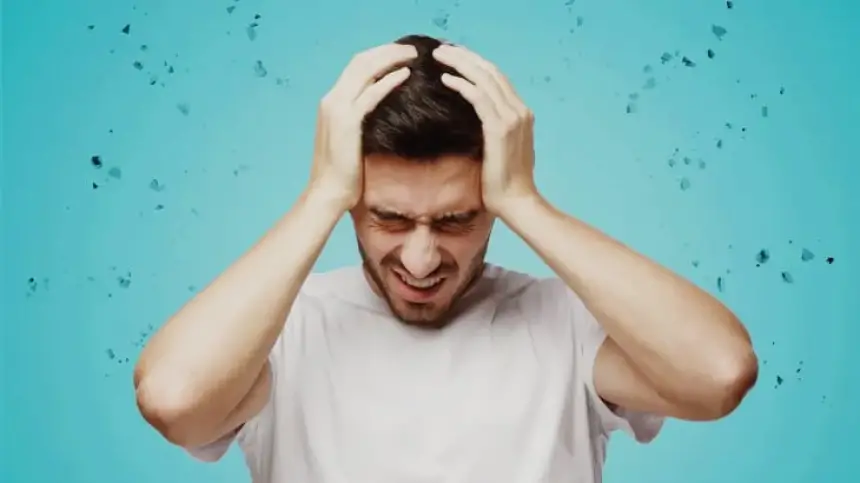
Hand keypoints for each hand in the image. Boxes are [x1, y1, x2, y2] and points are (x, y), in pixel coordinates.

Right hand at [308, 43, 416, 211]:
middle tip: (411, 49)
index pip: (354, 67)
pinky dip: (389, 80)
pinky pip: (372, 93)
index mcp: (331, 102)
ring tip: (412, 55)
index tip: (399, 54)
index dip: (378, 56)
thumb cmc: (342, 174)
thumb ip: (359, 121)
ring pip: (366, 70)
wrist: (327, 192)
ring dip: (390, 58)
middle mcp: (331, 99)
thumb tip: (381, 113)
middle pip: (360, 61)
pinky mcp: (348, 121)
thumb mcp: (350, 140)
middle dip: (387, 51)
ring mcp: (337, 108)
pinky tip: (406, 75)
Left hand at [432, 44, 537, 215]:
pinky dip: (463, 85)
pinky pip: (479, 98)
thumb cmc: (503, 183)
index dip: (475, 64)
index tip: (454, 57)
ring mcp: (513, 118)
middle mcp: (520, 111)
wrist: (517, 203)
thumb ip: (493, 130)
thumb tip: (473, 122)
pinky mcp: (500, 129)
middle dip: (465, 57)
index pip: (497, 78)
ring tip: (439, 56)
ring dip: (460, 64)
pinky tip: (446, 79)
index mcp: (521, 114)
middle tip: (441, 49)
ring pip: (484, 79)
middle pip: (491, 72)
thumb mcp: (500, 149)